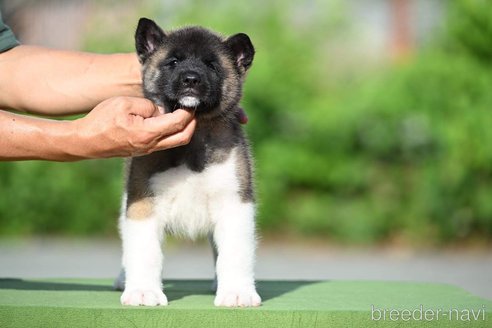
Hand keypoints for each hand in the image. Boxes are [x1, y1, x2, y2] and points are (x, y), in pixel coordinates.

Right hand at [73, 97, 195, 157]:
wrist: (85, 142)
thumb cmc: (101, 121)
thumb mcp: (124, 104)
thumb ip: (146, 105)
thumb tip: (159, 110)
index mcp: (148, 133)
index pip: (178, 123)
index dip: (188, 112)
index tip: (190, 102)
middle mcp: (150, 145)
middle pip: (183, 137)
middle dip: (191, 123)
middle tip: (191, 110)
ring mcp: (147, 150)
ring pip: (174, 142)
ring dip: (182, 128)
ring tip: (180, 113)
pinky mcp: (142, 150)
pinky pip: (163, 142)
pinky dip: (170, 132)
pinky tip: (166, 120)